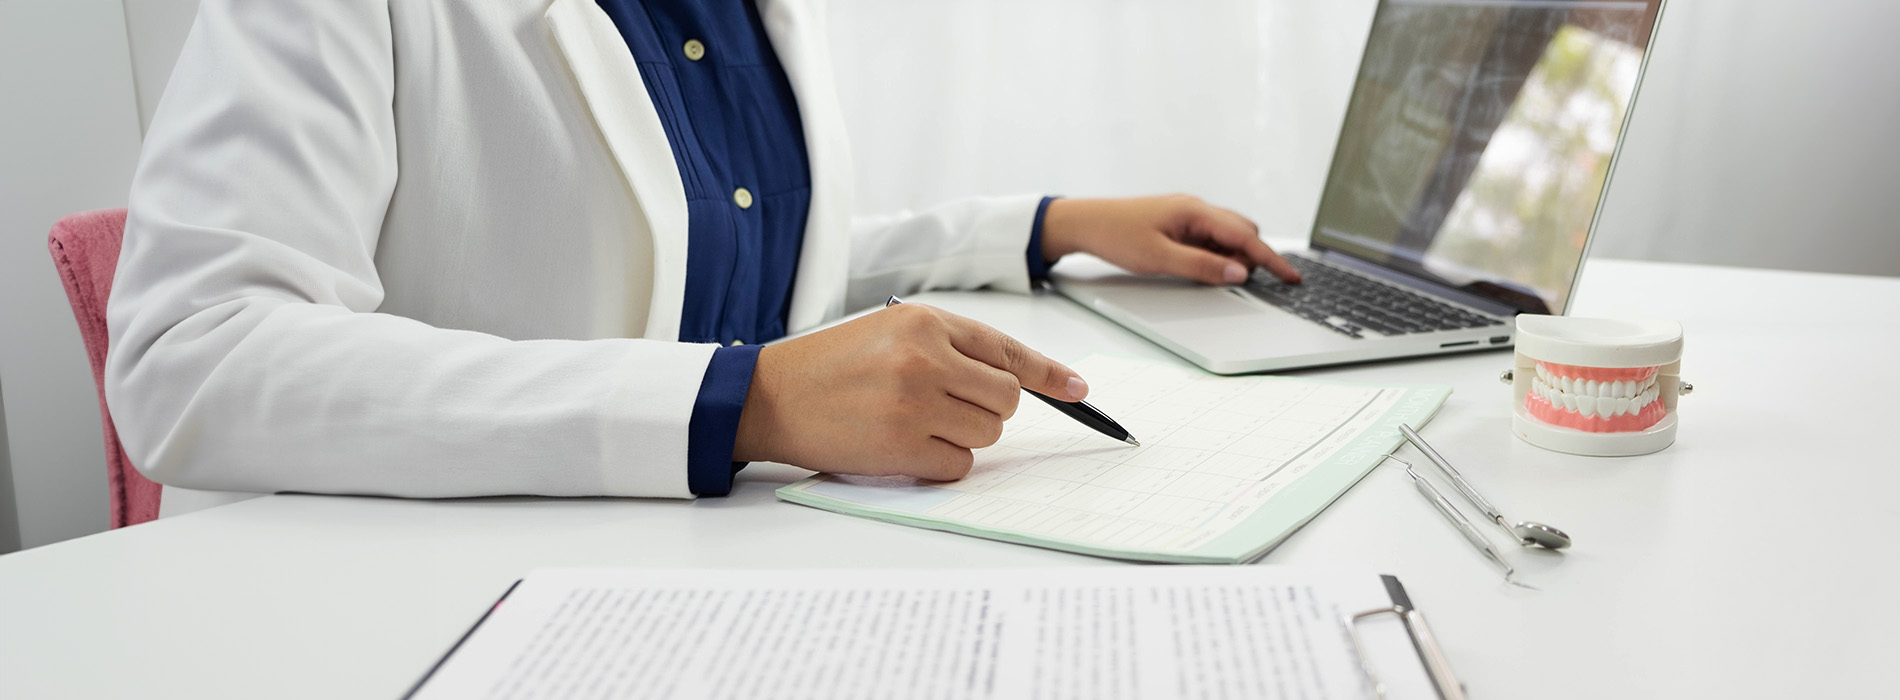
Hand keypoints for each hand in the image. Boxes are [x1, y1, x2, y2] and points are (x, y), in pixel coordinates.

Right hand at [733, 303, 1084, 479]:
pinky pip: (959, 465)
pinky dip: (940, 463)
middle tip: (943, 408)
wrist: (768, 396)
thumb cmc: (830, 367)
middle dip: (986, 410)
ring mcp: (915, 402)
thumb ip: (948, 347)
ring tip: (913, 422)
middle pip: (1006, 399)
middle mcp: (925, 356)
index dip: (1049, 373)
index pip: (1006, 350)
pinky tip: (902, 446)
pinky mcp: (902, 445)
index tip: (1079, 390)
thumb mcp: (889, 332)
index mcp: (925, 321)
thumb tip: (1014, 382)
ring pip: (987, 434)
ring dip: (962, 437)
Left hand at [1040, 194, 1301, 284]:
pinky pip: (1210, 239)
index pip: (1246, 236)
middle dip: (1251, 258)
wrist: (1084, 222)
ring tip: (1213, 278)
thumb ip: (1202, 266)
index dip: (1272, 259)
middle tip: (1241, 283)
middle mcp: (1197, 209)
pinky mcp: (1180, 224)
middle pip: (1243, 232)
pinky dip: (1215, 256)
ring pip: (1228, 236)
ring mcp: (1189, 215)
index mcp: (1196, 211)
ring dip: (1231, 258)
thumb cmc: (1116, 235)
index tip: (1292, 276)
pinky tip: (1202, 269)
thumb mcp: (1159, 258)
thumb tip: (1239, 273)